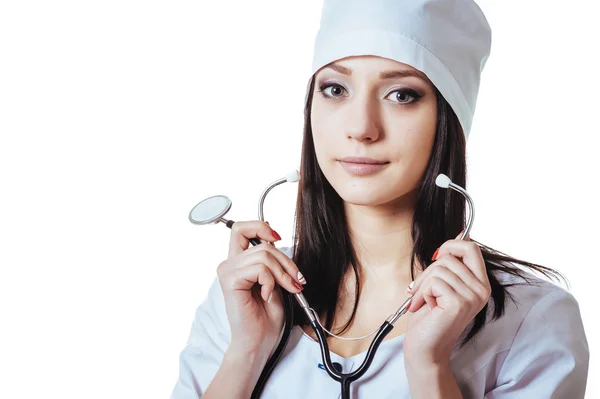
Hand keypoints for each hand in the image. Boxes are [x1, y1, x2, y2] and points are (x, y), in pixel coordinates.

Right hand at [217, 221, 304, 358]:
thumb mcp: (274, 281)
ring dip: (282, 273)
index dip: (261, 227)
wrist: (259, 342)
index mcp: (239, 262)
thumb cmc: (266, 317)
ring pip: (264, 255)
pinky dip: (271, 282)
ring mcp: (228, 272)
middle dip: (286, 261)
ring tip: (287, 289)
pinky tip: (267, 296)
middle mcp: (230, 264)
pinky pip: (259, 269)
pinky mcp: (230, 281)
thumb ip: (271, 261)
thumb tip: (276, 241)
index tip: (277, 239)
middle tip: (296, 280)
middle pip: (262, 244)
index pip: (241, 228)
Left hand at [403, 231, 490, 368]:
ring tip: (424, 301)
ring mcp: (472, 296)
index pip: (472, 248)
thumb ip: (449, 264)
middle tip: (421, 289)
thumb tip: (458, 235)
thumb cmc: (429, 316)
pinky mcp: (459, 302)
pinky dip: (423, 293)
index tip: (436, 257)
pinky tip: (427, 307)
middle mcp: (482, 289)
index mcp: (480, 283)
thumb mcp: (441, 284)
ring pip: (439, 269)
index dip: (451, 246)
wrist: (424, 346)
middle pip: (450, 257)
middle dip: (429, 270)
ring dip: (423, 284)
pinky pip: (434, 281)